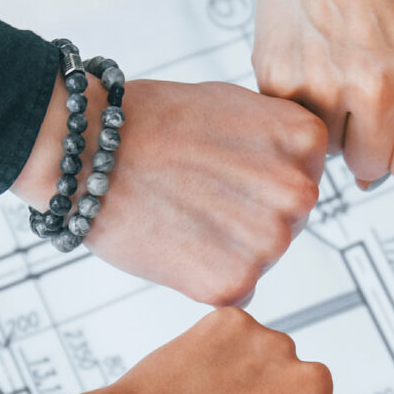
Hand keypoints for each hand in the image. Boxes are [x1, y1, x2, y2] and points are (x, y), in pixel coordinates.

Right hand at [14, 77, 327, 305]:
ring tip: (184, 214)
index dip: (259, 175)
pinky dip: (206, 275)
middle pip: (288, 220)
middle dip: (250, 214)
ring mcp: (269, 241)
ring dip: (229, 246)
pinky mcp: (234, 282)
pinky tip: (177, 242)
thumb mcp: (236, 105)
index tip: (223, 166)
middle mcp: (298, 191)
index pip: (303, 174)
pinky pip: (236, 288)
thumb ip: (278, 140)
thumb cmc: (152, 121)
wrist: (88, 150)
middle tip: (198, 195)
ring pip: (263, 257)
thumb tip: (299, 172)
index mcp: (306, 141)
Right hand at [255, 0, 393, 185]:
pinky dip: (299, 104)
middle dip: (368, 141)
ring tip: (335, 75)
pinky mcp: (278, 78)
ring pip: (329, 151)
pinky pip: (292, 121)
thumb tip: (374, 180)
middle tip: (361, 95)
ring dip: (332, 124)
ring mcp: (324, 86)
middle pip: (371, 167)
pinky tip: (310, 64)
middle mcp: (378, 91)